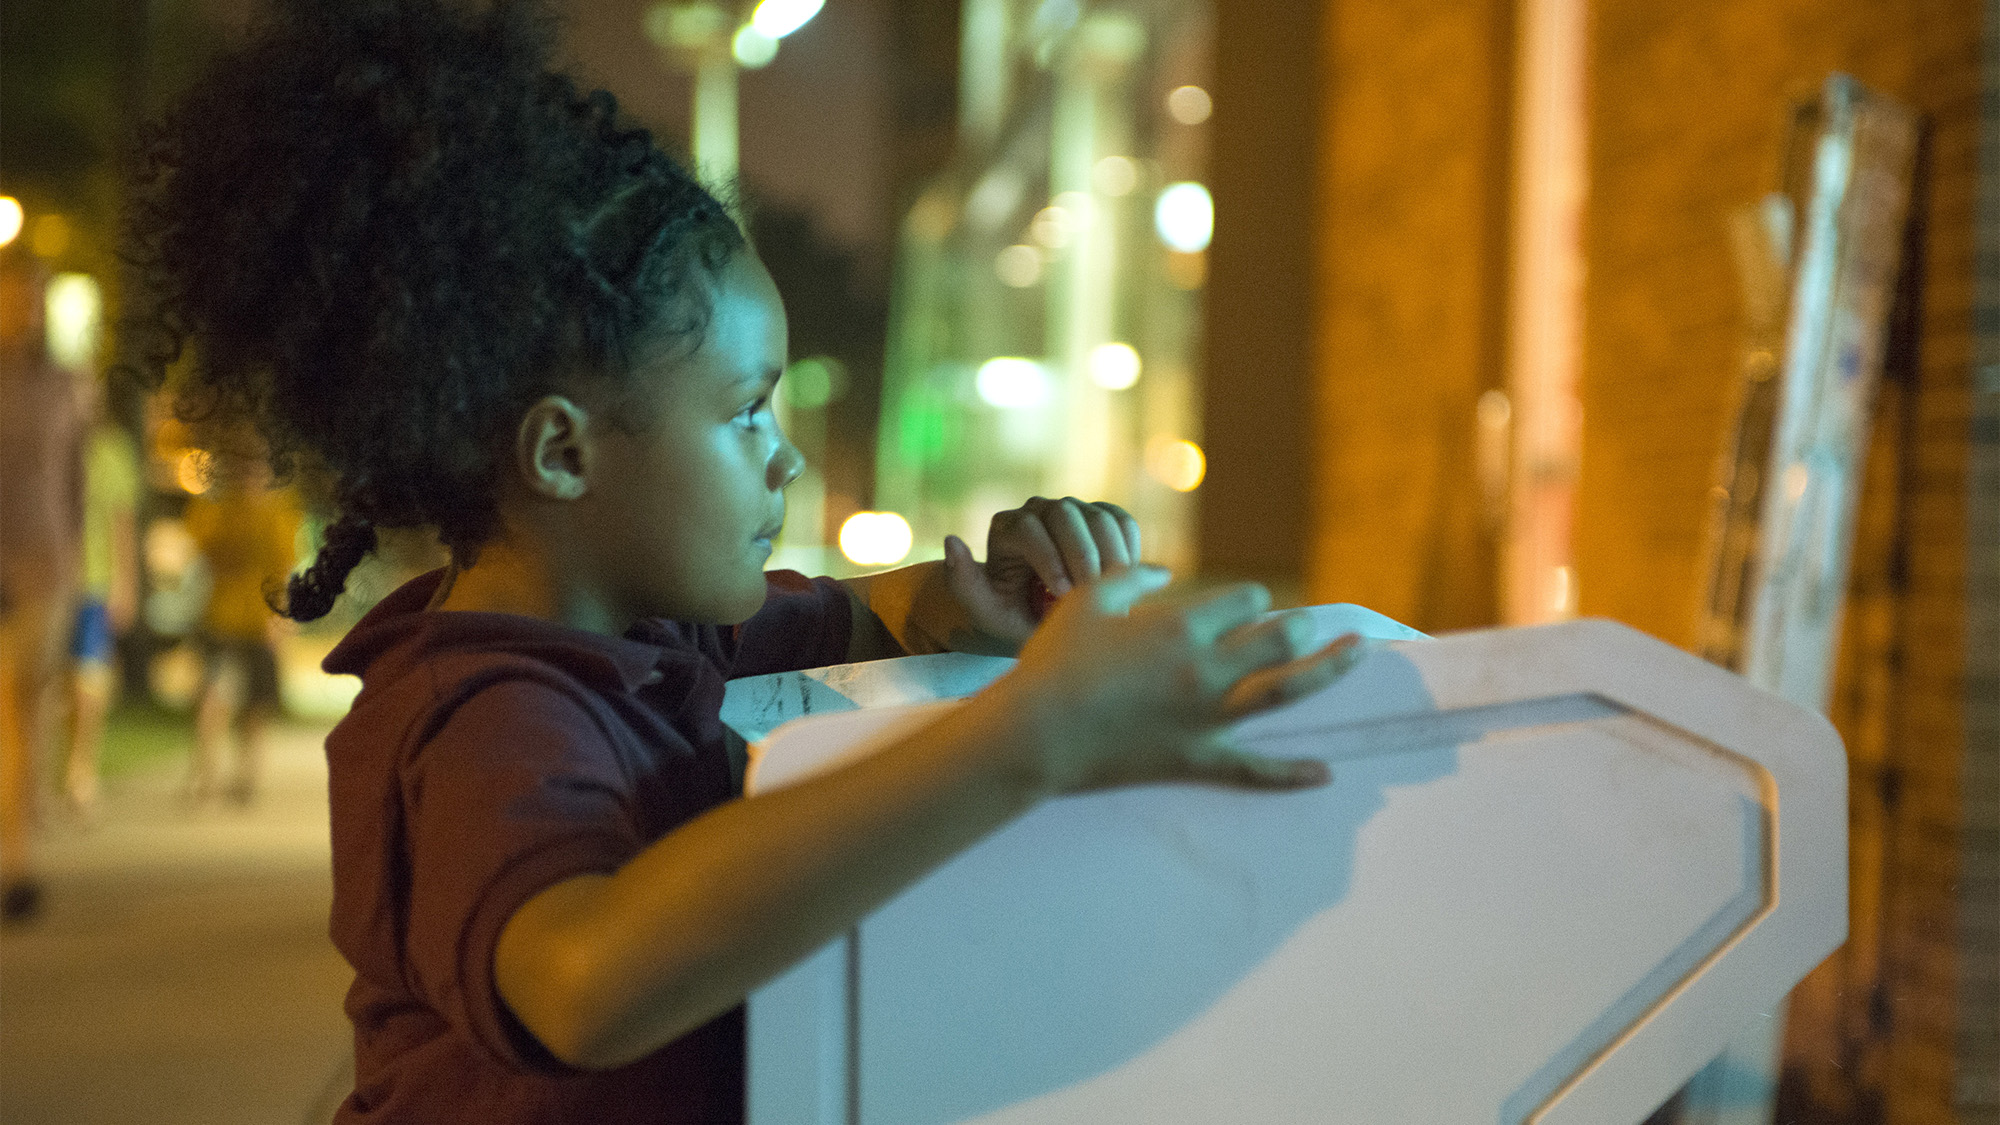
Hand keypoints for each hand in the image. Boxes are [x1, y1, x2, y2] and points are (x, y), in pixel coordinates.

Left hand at [943, 496, 1140, 646]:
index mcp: (1006, 527)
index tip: (1065, 597)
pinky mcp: (1101, 518)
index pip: (1030, 530)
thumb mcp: (981, 609)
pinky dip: (1130, 550)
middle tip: (1096, 596)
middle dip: (1085, 557)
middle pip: (1068, 515)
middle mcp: (1038, 510)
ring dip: (1113, 555)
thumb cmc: (1008, 616)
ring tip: (1116, 594)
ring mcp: (1073, 509)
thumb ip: (962, 582)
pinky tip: (1128, 582)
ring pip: (1100, 517)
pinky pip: (1123, 523)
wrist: (1037, 615)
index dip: (1051, 561)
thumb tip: (952, 542)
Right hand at [991, 567, 1365, 795]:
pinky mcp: (1197, 758)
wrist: (1035, 732)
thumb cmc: (1054, 662)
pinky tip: (1326, 772)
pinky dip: (1292, 773)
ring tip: (1358, 654)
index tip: (1243, 605)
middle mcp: (1205, 668)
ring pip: (1285, 692)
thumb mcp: (1087, 600)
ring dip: (1328, 670)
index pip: (1245, 600)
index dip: (1249, 599)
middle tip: (1308, 625)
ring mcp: (1207, 718)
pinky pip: (1255, 769)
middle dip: (1300, 627)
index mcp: (1181, 625)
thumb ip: (1129, 578)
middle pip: (1280, 640)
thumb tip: (1162, 573)